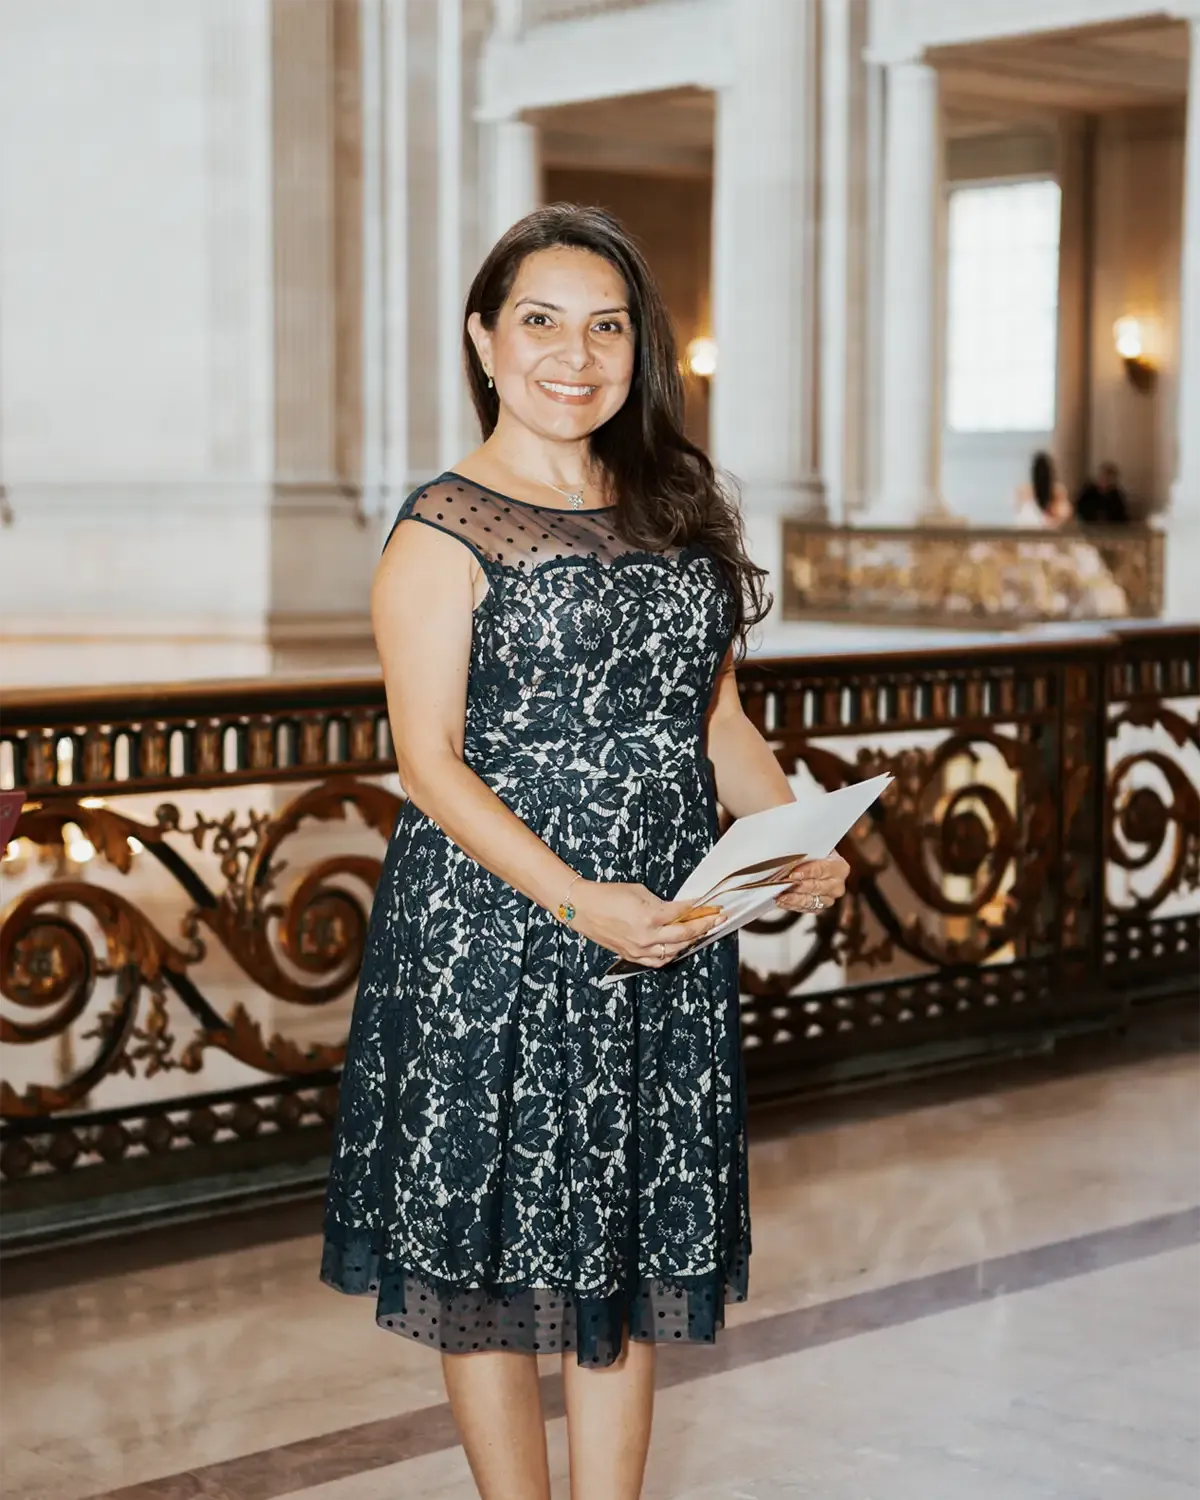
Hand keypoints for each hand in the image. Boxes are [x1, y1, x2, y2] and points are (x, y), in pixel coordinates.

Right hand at [570, 882, 723, 965]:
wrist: (582, 907)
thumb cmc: (609, 895)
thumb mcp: (639, 891)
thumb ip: (661, 904)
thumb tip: (678, 910)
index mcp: (650, 916)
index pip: (683, 914)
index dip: (700, 908)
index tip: (712, 904)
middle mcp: (647, 936)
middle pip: (685, 935)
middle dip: (704, 926)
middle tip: (718, 919)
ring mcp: (639, 949)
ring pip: (674, 951)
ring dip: (690, 942)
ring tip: (701, 932)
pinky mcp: (631, 955)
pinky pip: (658, 960)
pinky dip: (671, 954)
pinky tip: (678, 947)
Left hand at [775, 854, 848, 913]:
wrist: (813, 863)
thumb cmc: (812, 853)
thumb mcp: (811, 849)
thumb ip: (803, 854)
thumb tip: (789, 860)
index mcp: (839, 866)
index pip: (822, 869)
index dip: (807, 872)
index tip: (792, 874)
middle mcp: (837, 885)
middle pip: (816, 887)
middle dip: (796, 886)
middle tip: (781, 884)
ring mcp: (829, 899)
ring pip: (810, 901)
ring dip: (793, 898)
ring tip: (779, 895)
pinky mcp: (819, 908)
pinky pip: (805, 909)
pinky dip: (792, 905)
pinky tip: (782, 901)